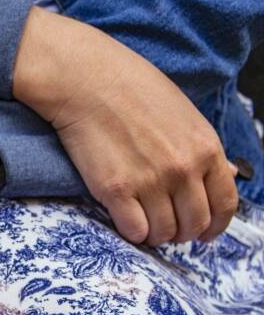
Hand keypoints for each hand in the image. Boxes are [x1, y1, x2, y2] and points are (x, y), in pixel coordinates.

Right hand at [14, 8, 238, 244]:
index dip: (215, 226)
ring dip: (155, 234)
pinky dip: (131, 232)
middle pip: (194, 224)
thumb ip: (204, 149)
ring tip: (144, 223)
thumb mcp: (185, 115)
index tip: (204, 233)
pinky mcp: (115, 190)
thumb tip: (227, 173)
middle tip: (167, 228)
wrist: (87, 80)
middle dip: (182, 233)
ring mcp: (150, 181)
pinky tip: (124, 219)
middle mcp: (183, 169)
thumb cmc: (133, 89)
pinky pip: (133, 230)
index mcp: (205, 149)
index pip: (224, 204)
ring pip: (163, 232)